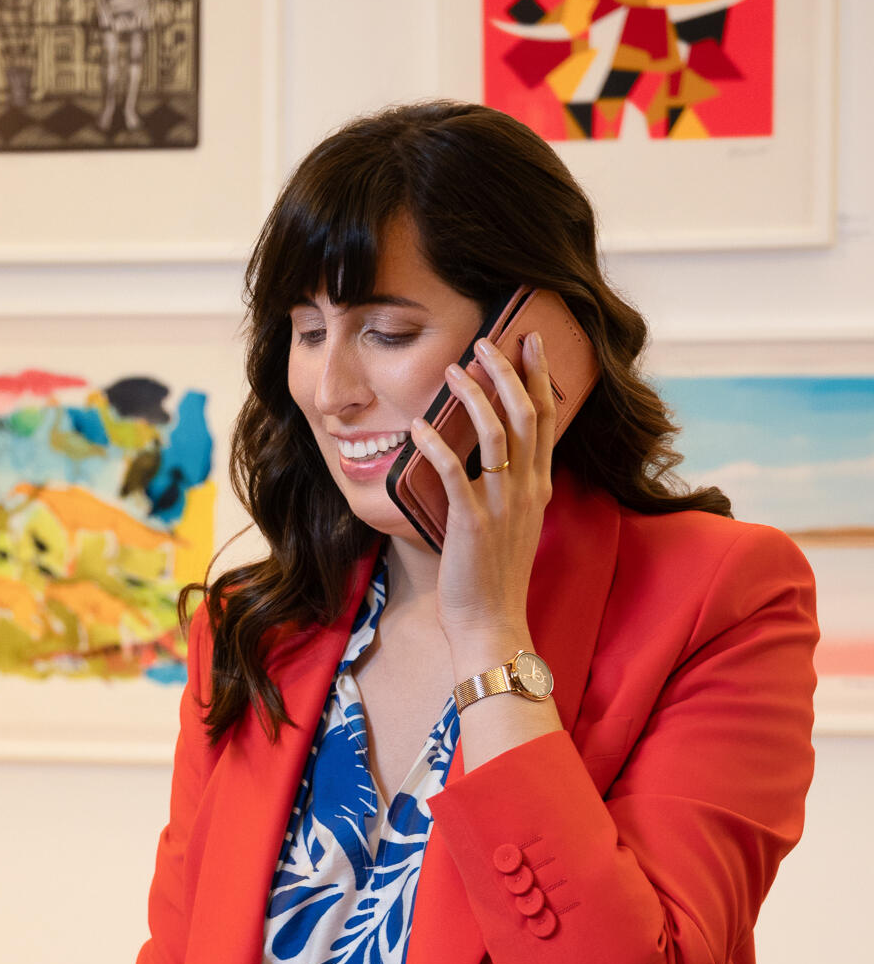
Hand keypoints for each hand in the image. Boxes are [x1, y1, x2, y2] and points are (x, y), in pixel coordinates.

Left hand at [409, 330, 555, 661]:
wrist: (491, 624)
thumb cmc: (494, 577)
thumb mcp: (512, 523)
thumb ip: (508, 487)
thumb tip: (489, 454)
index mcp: (538, 488)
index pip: (546, 420)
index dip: (539, 376)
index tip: (531, 341)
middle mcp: (527, 491)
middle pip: (527, 415)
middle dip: (509, 371)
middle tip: (489, 339)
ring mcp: (502, 506)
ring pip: (497, 434)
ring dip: (475, 396)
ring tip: (453, 368)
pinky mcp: (472, 523)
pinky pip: (455, 473)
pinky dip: (436, 445)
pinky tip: (417, 427)